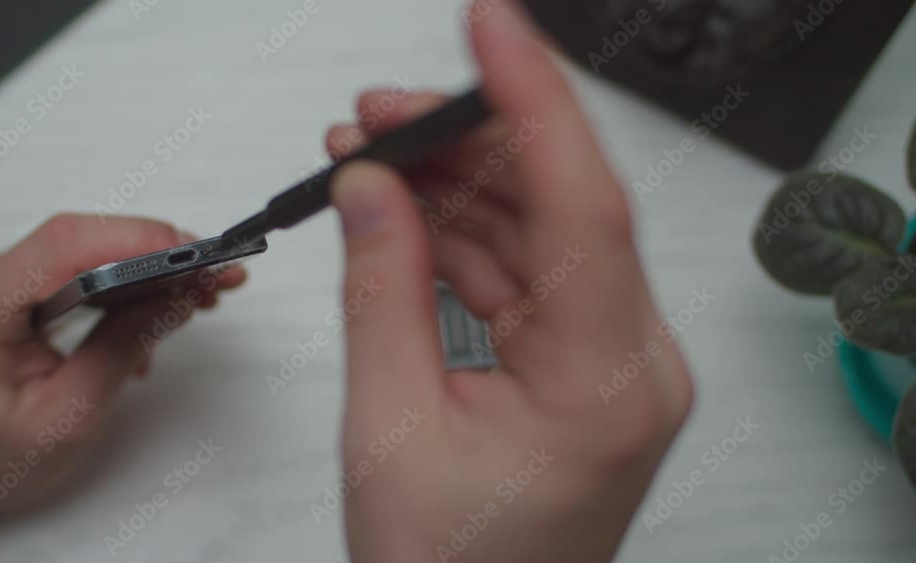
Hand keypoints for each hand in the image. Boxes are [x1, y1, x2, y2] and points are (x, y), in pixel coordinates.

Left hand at [0, 214, 245, 533]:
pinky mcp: (19, 288)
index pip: (64, 244)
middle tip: (218, 276)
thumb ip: (121, 351)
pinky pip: (83, 270)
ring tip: (199, 296)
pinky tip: (154, 316)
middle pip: (85, 239)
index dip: (137, 238)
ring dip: (151, 270)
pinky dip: (127, 287)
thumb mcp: (66, 416)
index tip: (196, 254)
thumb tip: (176, 300)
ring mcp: (1, 279)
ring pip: (90, 251)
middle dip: (161, 254)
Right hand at [325, 3, 692, 562]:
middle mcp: (628, 363)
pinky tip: (404, 207)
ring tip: (372, 151)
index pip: (584, 203)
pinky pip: (523, 271)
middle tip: (382, 109)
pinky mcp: (577, 363)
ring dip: (456, 183)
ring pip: (537, 229)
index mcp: (605, 384)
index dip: (532, 100)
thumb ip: (381, 292)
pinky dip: (461, 234)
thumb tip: (371, 189)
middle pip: (560, 202)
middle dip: (467, 138)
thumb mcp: (392, 426)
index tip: (491, 27)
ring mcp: (607, 360)